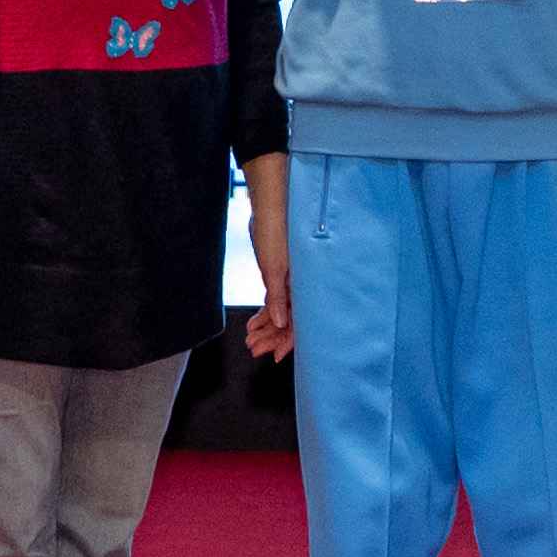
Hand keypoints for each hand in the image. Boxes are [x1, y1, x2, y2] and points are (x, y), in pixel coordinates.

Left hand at [244, 172, 293, 360]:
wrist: (269, 200)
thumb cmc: (276, 227)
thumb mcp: (274, 265)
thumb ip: (277, 296)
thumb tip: (278, 322)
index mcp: (305, 283)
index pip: (300, 321)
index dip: (288, 341)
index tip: (275, 356)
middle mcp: (302, 283)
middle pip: (289, 319)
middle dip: (272, 337)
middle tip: (254, 349)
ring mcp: (291, 277)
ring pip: (281, 310)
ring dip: (266, 327)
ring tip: (251, 340)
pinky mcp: (281, 270)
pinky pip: (276, 297)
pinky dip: (265, 311)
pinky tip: (255, 322)